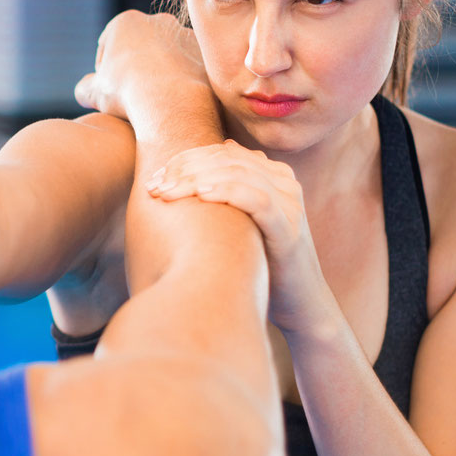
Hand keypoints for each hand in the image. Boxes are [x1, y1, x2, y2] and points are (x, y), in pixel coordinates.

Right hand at [74, 11, 210, 132]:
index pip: (109, 45)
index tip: (108, 91)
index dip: (104, 70)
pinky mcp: (207, 54)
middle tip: (133, 95)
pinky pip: (190, 68)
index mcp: (127, 21)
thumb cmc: (127, 95)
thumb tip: (85, 90)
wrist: (173, 105)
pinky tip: (177, 102)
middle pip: (141, 45)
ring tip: (158, 100)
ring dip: (162, 72)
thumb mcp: (94, 94)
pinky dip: (183, 81)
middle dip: (136, 66)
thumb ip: (85, 88)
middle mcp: (159, 21)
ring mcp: (187, 35)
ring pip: (168, 55)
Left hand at [145, 140, 335, 334]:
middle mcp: (284, 183)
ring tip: (167, 192)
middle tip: (155, 185)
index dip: (186, 159)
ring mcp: (290, 204)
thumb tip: (209, 160)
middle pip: (228, 160)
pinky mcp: (289, 230)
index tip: (155, 176)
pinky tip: (202, 196)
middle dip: (186, 169)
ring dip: (197, 180)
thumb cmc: (262, 261)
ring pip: (240, 174)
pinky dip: (228, 192)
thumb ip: (229, 192)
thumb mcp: (242, 222)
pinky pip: (259, 200)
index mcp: (272, 175)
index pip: (223, 153)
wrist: (300, 302)